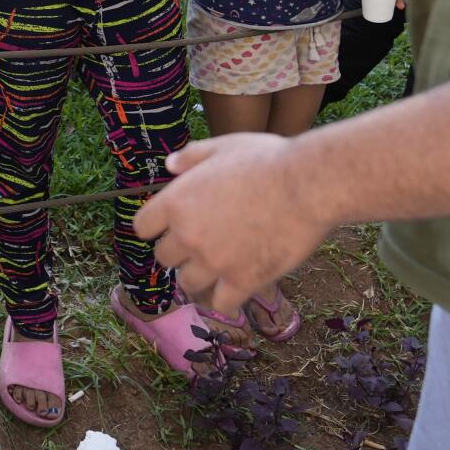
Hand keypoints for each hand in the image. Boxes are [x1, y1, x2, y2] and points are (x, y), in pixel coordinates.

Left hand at [135, 133, 326, 314]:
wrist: (307, 185)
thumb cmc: (266, 160)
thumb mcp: (223, 146)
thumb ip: (191, 157)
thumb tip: (169, 165)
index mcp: (177, 202)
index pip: (142, 227)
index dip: (156, 226)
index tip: (169, 226)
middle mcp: (188, 235)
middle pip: (164, 257)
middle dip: (179, 251)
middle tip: (200, 243)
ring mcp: (214, 262)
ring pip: (188, 283)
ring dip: (199, 276)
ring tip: (216, 267)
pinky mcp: (242, 281)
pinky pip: (220, 304)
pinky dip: (225, 298)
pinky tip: (235, 288)